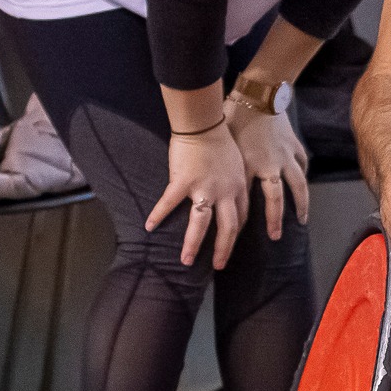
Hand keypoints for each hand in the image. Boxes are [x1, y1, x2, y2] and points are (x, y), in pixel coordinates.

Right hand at [146, 123, 248, 268]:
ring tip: (185, 261)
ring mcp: (204, 188)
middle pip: (228, 228)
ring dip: (193, 244)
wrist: (204, 124)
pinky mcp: (183, 182)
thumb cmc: (221, 139)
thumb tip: (232, 191)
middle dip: (223, 250)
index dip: (236, 232)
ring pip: (201, 224)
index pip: (241, 217)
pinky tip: (149, 226)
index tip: (230, 243)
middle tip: (219, 266)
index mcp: (238, 188)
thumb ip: (235, 181)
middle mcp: (225, 192)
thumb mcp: (237, 163)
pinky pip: (169, 203)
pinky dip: (158, 214)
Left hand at [227, 99, 310, 240]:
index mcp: (252, 166)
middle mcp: (272, 165)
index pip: (249, 198)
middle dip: (276, 219)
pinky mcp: (294, 145)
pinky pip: (301, 164)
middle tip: (277, 236)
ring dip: (300, 203)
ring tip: (301, 218)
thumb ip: (225, 166)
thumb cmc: (236, 116)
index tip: (242, 237)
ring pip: (298, 185)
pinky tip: (302, 182)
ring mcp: (286, 156)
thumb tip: (212, 187)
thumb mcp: (225, 142)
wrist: (259, 94)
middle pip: (278, 199)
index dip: (244, 218)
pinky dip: (302, 175)